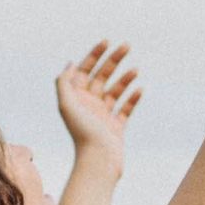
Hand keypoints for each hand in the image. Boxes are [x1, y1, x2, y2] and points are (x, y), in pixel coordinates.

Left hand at [55, 39, 142, 176]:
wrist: (98, 163)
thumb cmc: (82, 135)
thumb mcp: (67, 105)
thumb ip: (64, 83)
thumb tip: (70, 64)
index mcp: (76, 99)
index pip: (84, 70)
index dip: (94, 55)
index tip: (107, 42)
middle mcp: (88, 106)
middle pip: (101, 77)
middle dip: (113, 61)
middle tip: (127, 46)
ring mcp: (103, 116)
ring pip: (115, 91)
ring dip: (125, 78)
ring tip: (135, 69)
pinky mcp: (116, 128)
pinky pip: (126, 109)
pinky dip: (133, 98)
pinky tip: (140, 88)